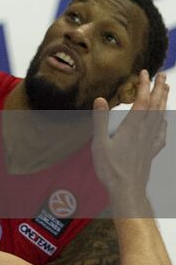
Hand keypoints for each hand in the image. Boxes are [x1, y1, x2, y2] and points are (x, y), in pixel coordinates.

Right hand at [93, 70, 168, 207]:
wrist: (127, 191)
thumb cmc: (111, 169)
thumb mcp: (100, 143)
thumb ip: (100, 120)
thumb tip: (101, 99)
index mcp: (132, 128)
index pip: (141, 102)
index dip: (143, 86)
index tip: (144, 73)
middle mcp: (144, 133)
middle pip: (155, 107)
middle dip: (159, 89)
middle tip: (162, 75)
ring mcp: (150, 142)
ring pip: (160, 117)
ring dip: (163, 101)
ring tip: (165, 90)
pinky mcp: (151, 151)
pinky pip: (161, 134)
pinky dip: (164, 123)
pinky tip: (164, 121)